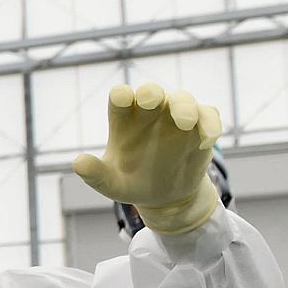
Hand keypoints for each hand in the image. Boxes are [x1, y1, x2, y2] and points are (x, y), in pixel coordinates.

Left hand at [73, 82, 222, 233]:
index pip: (120, 99)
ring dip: (184, 107)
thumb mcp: (111, 184)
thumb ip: (95, 174)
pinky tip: (204, 142)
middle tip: (151, 100)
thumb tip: (78, 163)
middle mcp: (150, 113)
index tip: (121, 97)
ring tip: (185, 123)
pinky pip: (208, 115)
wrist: (164, 195)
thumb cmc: (132, 183)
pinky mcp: (200, 127)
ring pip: (183, 99)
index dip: (121, 96)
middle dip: (151, 93)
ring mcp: (176, 117)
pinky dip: (209, 124)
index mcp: (124, 120)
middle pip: (152, 92)